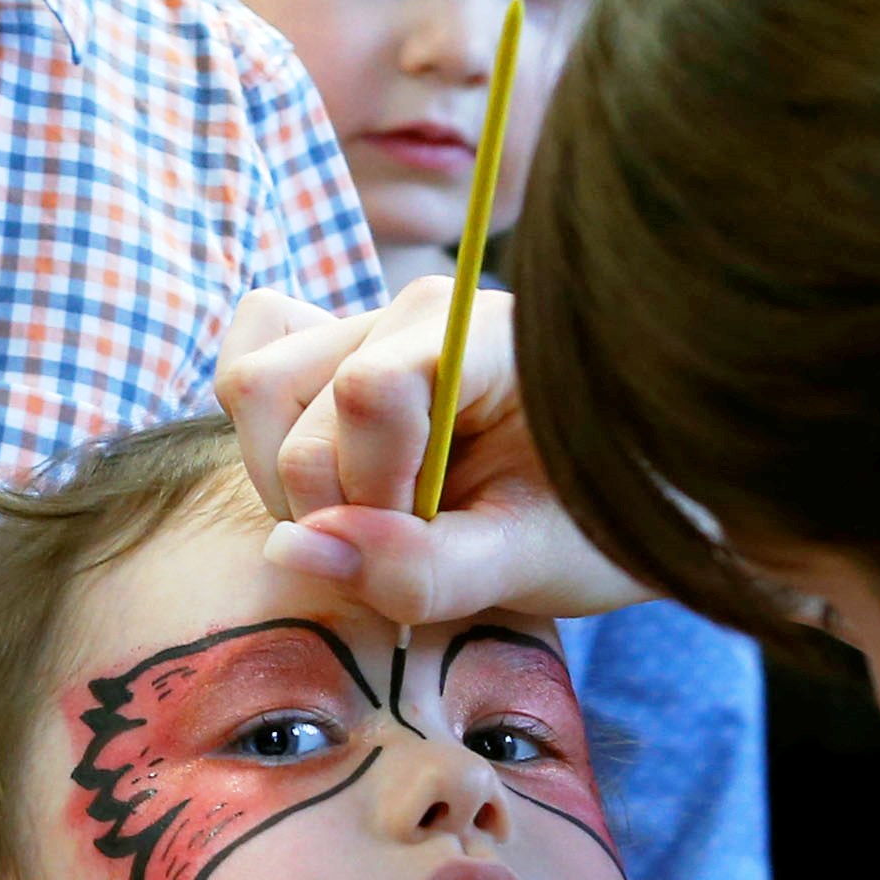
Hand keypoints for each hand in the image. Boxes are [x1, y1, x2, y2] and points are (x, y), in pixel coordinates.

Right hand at [213, 284, 647, 626]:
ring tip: (376, 530)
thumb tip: (292, 551)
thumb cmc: (598, 519)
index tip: (431, 541)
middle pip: (288, 401)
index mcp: (479, 334)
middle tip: (408, 553)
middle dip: (330, 506)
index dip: (375, 488)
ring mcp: (364, 324)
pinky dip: (269, 448)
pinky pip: (250, 375)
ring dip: (291, 486)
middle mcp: (410, 310)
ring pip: (255, 389)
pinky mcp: (331, 352)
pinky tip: (344, 491)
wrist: (630, 491)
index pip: (369, 391)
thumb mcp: (533, 563)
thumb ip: (424, 570)